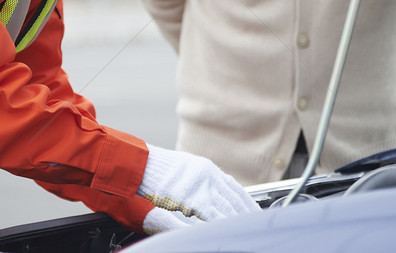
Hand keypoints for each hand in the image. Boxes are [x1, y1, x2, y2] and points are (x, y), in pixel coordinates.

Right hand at [137, 144, 258, 233]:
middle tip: (255, 226)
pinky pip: (213, 217)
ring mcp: (203, 188)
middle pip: (235, 200)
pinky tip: (226, 231)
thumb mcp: (185, 170)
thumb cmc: (157, 170)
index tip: (255, 214)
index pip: (235, 189)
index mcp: (209, 170)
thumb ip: (202, 182)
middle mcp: (210, 177)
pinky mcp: (194, 200)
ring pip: (227, 209)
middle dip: (246, 215)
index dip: (247, 203)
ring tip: (244, 232)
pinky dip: (221, 225)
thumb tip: (216, 193)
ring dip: (236, 222)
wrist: (140, 165)